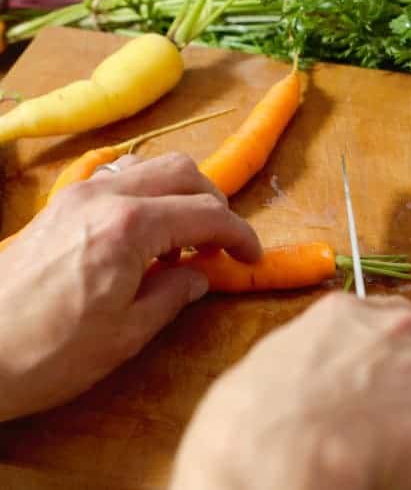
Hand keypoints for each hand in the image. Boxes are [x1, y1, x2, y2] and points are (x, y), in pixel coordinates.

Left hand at [0, 153, 260, 420]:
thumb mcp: (127, 334)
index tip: (251, 257)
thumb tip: (198, 275)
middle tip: (219, 245)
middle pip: (183, 171)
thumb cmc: (49, 353)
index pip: (207, 213)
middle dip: (214, 204)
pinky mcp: (60, 204)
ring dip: (180, 195)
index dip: (239, 234)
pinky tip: (143, 235)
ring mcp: (78, 194)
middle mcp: (105, 196)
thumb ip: (173, 294)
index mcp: (130, 227)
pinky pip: (119, 179)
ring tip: (181, 242)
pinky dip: (147, 196)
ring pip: (150, 168)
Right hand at [171, 293, 410, 489]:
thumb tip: (320, 386)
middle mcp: (399, 327)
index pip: (382, 326)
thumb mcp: (271, 365)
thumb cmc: (251, 419)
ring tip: (385, 453)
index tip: (365, 389)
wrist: (280, 454)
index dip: (376, 363)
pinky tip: (401, 468)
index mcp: (347, 311)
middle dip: (402, 391)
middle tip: (374, 428)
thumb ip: (314, 359)